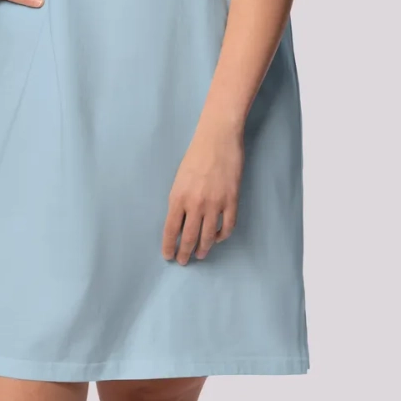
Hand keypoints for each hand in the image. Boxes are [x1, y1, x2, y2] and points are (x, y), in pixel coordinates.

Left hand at [161, 121, 243, 264]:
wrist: (218, 138)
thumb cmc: (196, 155)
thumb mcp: (180, 178)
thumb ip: (179, 200)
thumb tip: (179, 222)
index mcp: (178, 197)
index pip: (170, 229)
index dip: (169, 246)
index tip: (168, 256)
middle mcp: (195, 203)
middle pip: (189, 237)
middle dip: (185, 253)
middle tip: (184, 261)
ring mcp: (215, 203)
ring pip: (208, 236)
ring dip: (204, 248)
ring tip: (201, 254)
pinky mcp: (232, 200)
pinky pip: (227, 226)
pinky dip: (222, 236)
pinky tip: (217, 238)